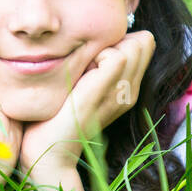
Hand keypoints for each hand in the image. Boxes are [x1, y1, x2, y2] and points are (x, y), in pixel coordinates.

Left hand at [19, 30, 155, 178]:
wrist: (48, 151)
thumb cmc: (55, 115)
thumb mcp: (82, 84)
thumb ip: (94, 65)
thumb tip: (93, 39)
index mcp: (127, 88)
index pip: (143, 42)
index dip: (119, 39)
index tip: (93, 57)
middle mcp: (130, 91)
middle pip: (142, 41)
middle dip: (114, 41)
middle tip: (88, 63)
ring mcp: (121, 93)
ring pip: (134, 45)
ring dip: (104, 47)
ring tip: (83, 70)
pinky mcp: (106, 94)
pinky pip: (116, 56)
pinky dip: (96, 55)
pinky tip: (80, 74)